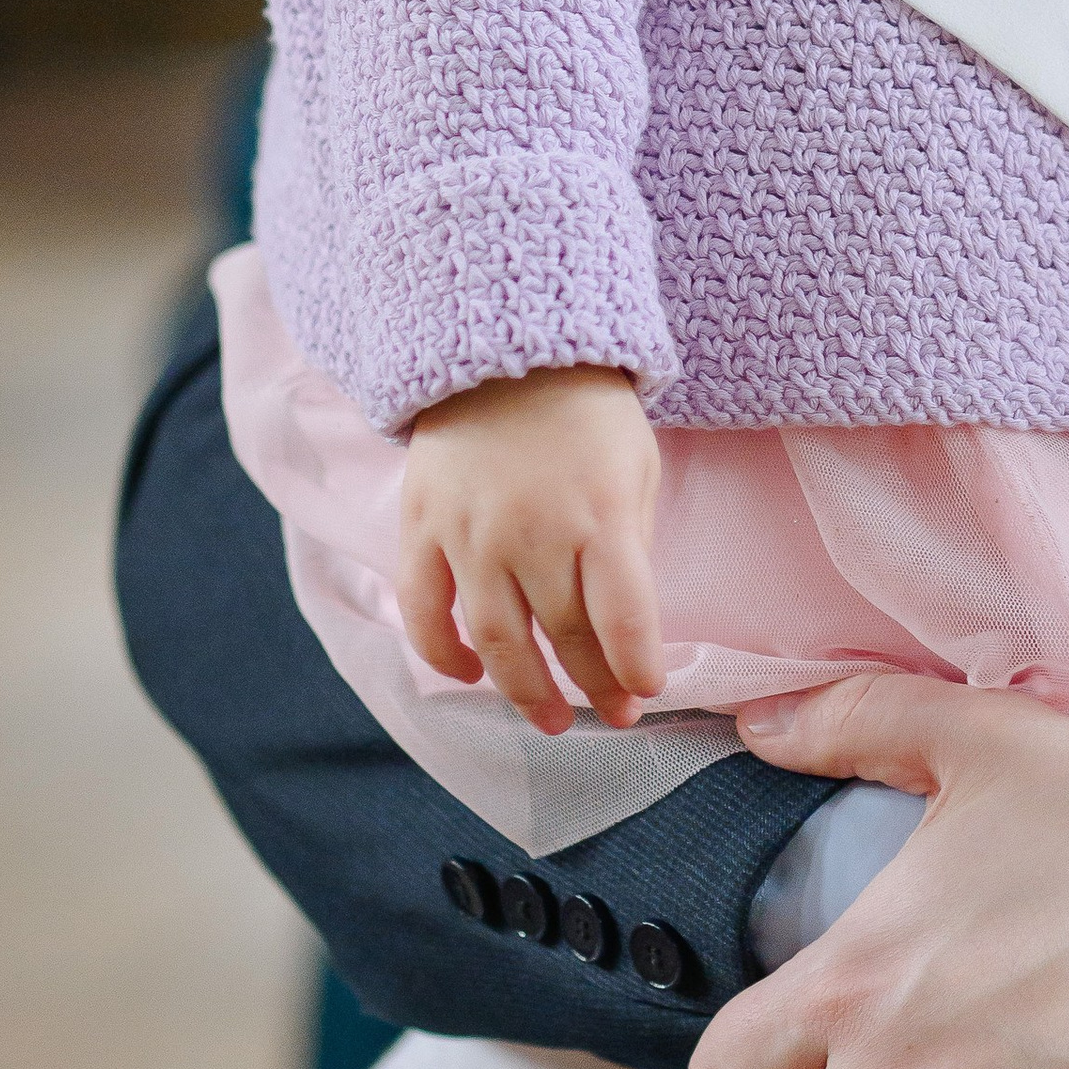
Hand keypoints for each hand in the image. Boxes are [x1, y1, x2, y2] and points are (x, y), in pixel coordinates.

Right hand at [398, 365, 662, 736]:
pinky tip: (469, 674)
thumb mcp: (638, 467)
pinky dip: (442, 652)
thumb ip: (632, 543)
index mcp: (601, 515)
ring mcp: (471, 534)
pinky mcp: (423, 527)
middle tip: (612, 717)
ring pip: (495, 638)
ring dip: (523, 691)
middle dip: (593, 686)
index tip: (645, 694)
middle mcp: (535, 533)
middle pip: (564, 635)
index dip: (636, 668)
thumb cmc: (589, 412)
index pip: (623, 619)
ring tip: (549, 721)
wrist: (508, 348)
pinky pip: (424, 609)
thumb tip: (624, 622)